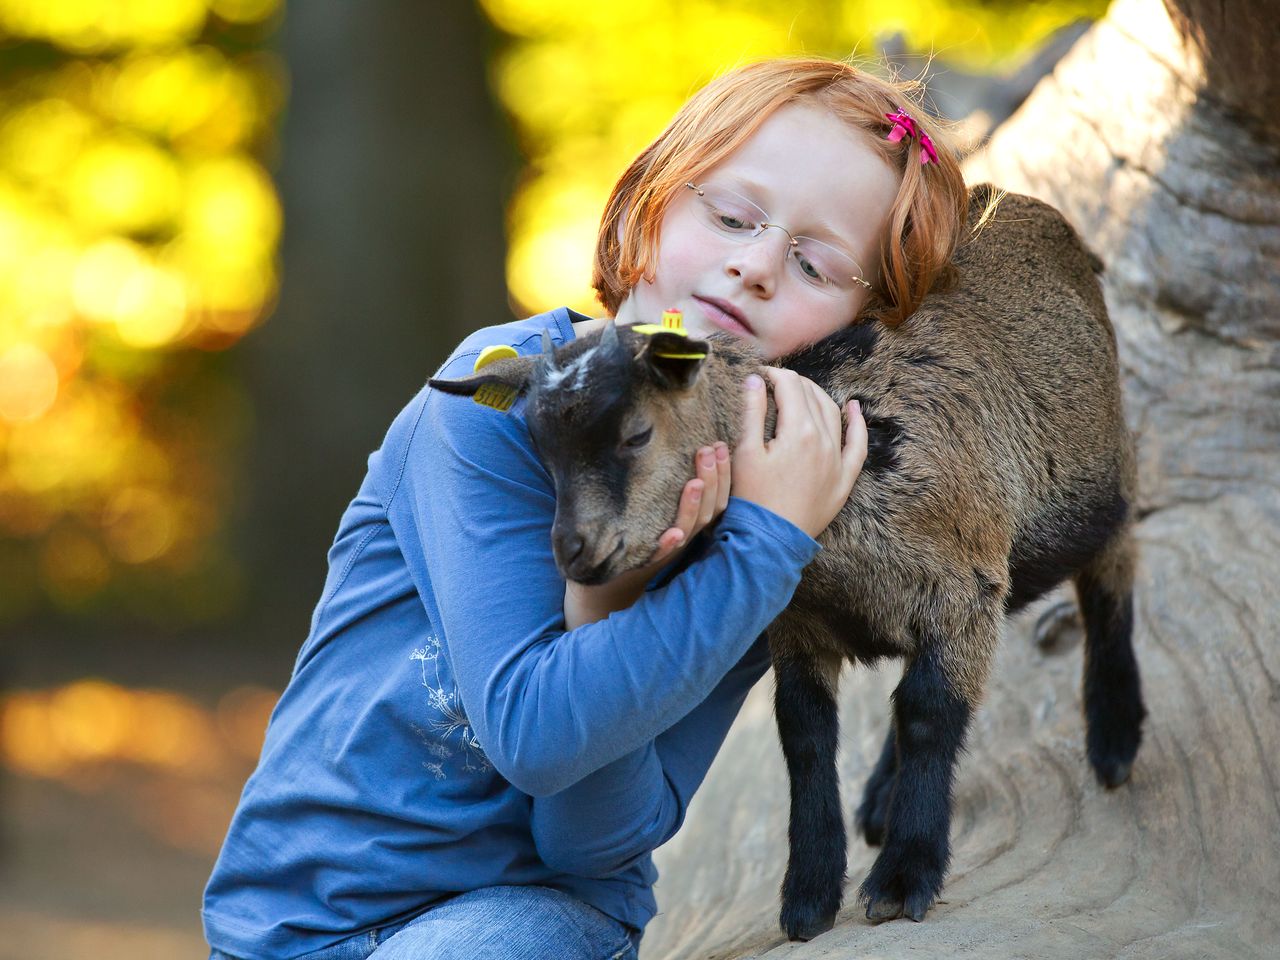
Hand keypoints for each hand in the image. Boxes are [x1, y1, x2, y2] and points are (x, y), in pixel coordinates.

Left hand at [563, 442, 730, 628]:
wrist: (607, 576)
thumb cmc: (634, 537)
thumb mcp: (657, 509)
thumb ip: (673, 487)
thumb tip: (685, 449)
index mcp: (693, 523)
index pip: (718, 498)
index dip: (723, 474)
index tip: (721, 446)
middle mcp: (686, 537)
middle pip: (709, 509)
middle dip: (714, 479)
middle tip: (710, 450)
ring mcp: (668, 550)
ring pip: (689, 529)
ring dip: (693, 505)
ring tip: (695, 481)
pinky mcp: (645, 561)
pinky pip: (660, 555)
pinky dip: (667, 545)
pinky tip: (673, 534)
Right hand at [730, 368, 867, 538]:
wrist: (770, 541)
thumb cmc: (752, 498)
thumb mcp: (745, 452)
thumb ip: (752, 411)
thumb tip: (755, 379)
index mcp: (799, 431)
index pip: (790, 387)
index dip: (774, 375)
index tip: (760, 375)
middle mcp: (824, 441)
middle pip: (812, 396)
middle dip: (793, 383)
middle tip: (775, 383)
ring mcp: (837, 460)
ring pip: (834, 414)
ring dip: (817, 396)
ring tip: (802, 390)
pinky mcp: (844, 479)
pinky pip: (858, 445)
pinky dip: (858, 424)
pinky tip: (854, 408)